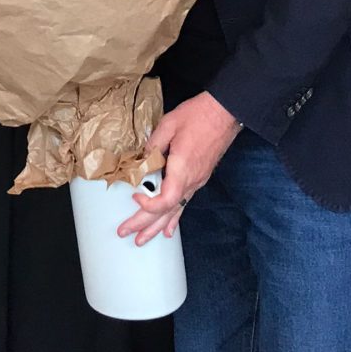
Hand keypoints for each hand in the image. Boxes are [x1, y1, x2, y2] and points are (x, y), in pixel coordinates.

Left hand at [117, 91, 241, 245]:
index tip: (134, 197)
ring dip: (157, 227)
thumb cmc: (199, 115)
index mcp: (182, 169)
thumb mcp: (169, 124)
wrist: (224, 112)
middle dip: (144, 224)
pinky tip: (168, 230)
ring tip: (142, 239)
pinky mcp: (199, 178)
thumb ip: (153, 144)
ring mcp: (196, 181)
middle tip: (125, 232)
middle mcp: (191, 181)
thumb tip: (141, 159)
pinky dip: (174, 219)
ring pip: (175, 211)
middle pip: (167, 211)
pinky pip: (184, 203)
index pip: (166, 201)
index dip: (149, 205)